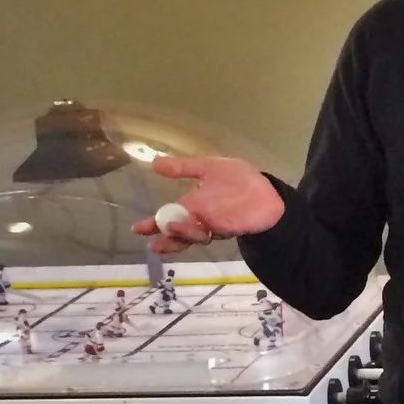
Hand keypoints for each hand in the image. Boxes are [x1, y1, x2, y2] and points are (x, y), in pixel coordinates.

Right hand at [132, 153, 285, 254]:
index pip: (169, 218)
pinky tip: (189, 224)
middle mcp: (198, 219)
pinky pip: (207, 233)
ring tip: (167, 226)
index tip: (137, 228)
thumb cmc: (239, 179)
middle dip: (163, 237)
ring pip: (190, 235)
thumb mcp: (207, 168)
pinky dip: (195, 231)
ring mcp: (211, 225)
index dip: (154, 225)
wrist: (266, 191)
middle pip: (176, 233)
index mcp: (192, 206)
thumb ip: (182, 168)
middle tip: (149, 240)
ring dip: (178, 233)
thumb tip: (153, 162)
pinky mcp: (226, 228)